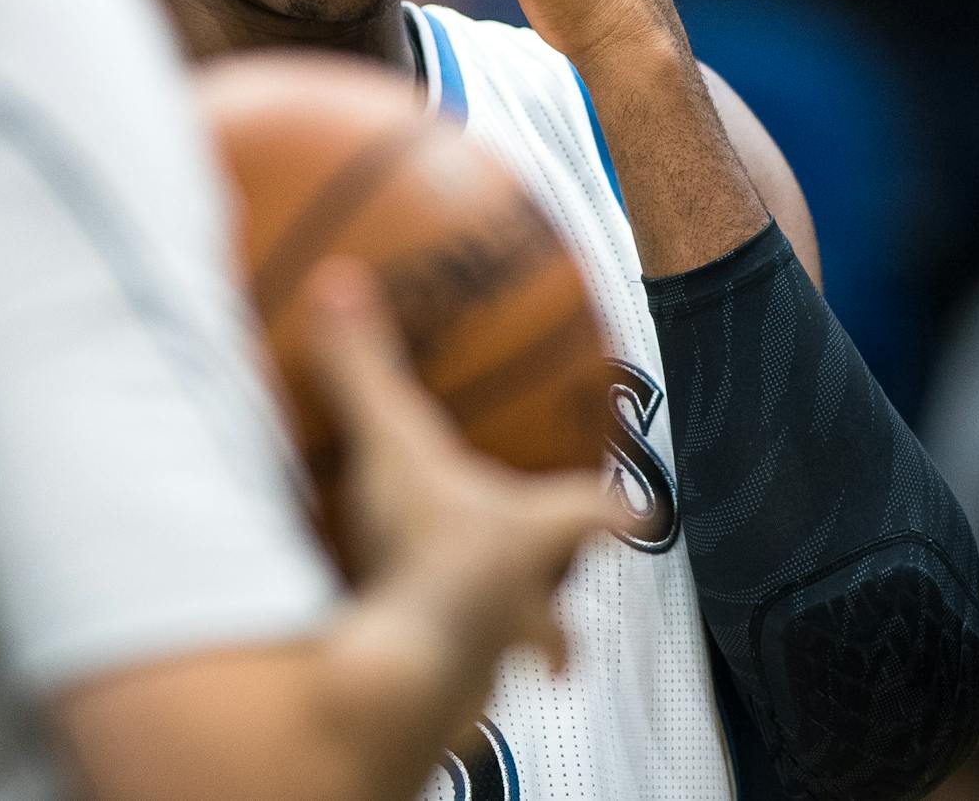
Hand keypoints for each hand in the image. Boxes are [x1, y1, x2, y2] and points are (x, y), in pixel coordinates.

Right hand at [307, 259, 625, 672]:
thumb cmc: (424, 554)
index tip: (638, 508)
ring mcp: (482, 662)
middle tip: (566, 636)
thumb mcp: (391, 445)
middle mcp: (519, 604)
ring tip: (479, 655)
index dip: (611, 508)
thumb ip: (366, 367)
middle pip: (555, 620)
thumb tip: (341, 280)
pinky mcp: (434, 697)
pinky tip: (388, 660)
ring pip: (505, 664)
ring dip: (497, 655)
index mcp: (529, 533)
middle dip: (558, 623)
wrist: (399, 669)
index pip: (589, 513)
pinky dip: (423, 673)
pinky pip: (437, 687)